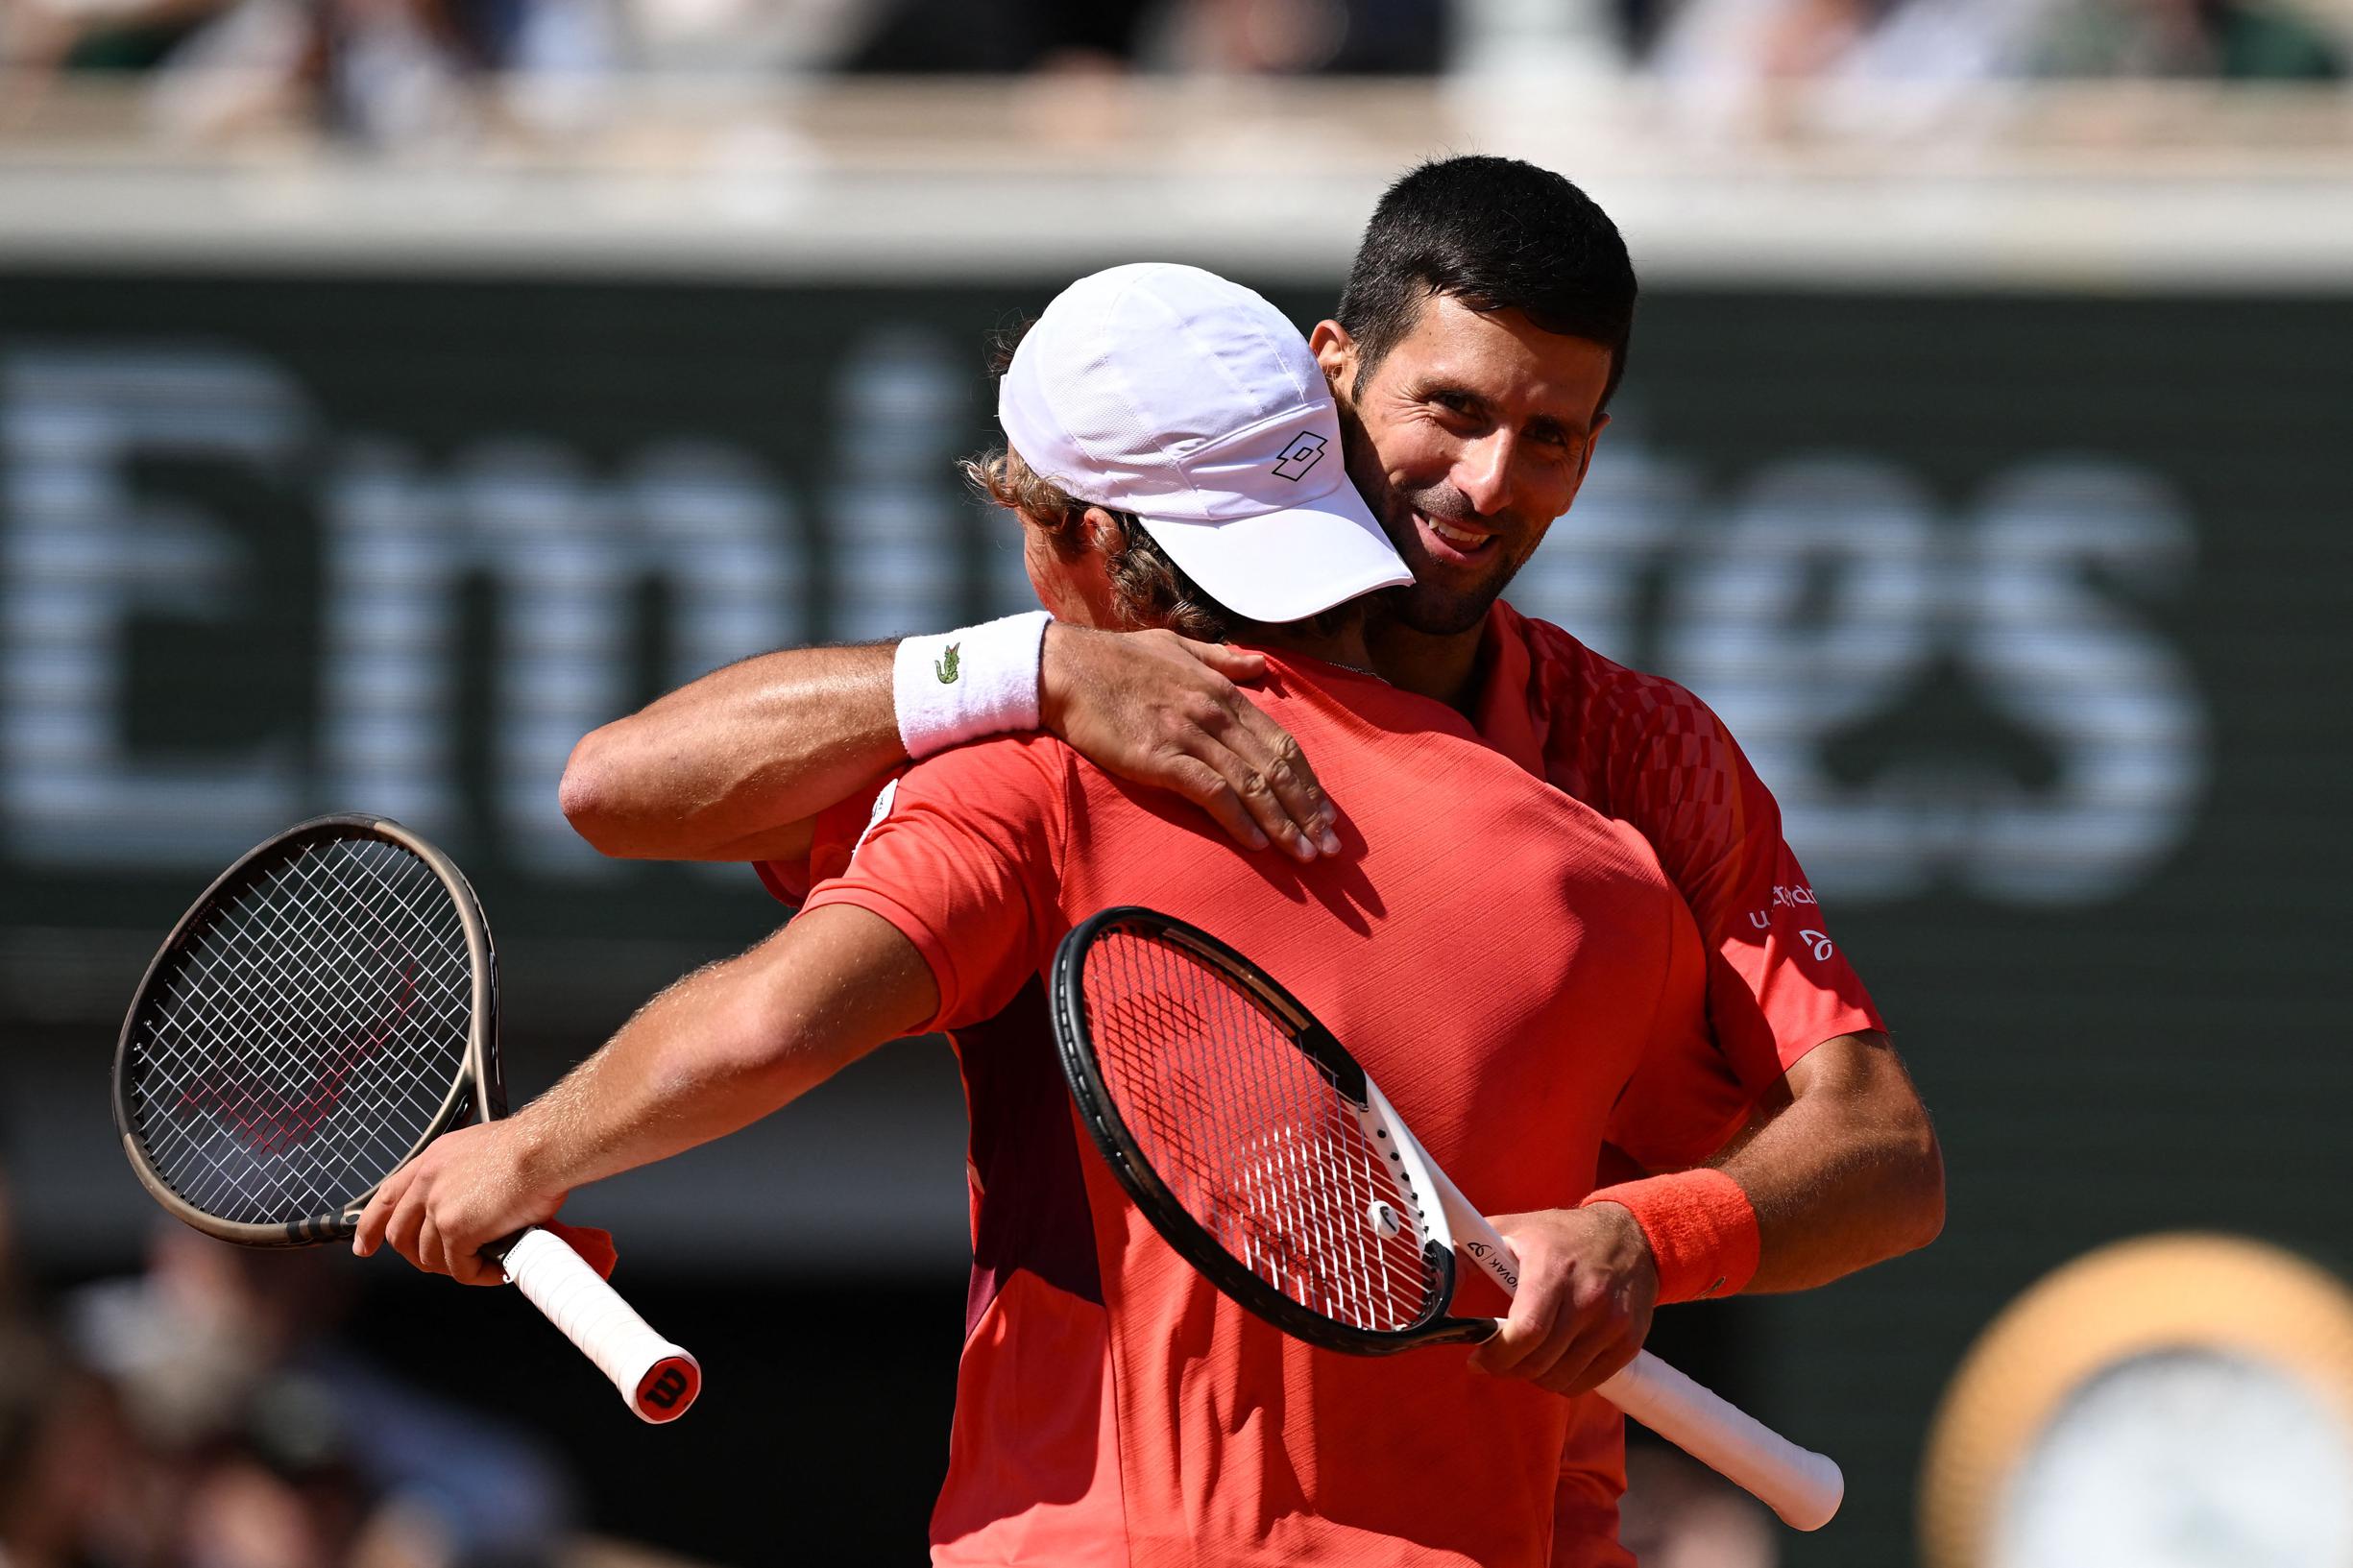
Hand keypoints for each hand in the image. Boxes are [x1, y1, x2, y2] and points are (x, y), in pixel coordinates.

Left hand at [352, 1120, 565, 1285]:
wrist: (545, 1148)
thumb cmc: (531, 1145)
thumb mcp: (482, 1151)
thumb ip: (466, 1178)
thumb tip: (476, 1206)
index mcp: (433, 1160)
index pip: (387, 1197)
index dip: (371, 1227)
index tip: (365, 1246)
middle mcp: (428, 1182)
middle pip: (401, 1236)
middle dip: (418, 1258)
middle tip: (443, 1266)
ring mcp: (439, 1207)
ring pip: (430, 1257)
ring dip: (456, 1268)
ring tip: (483, 1265)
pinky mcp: (457, 1230)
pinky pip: (461, 1268)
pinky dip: (479, 1275)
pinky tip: (497, 1269)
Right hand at [1040, 624, 1339, 859]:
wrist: (1066, 668)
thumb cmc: (1118, 659)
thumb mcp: (1178, 646)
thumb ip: (1223, 659)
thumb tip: (1260, 664)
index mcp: (1224, 691)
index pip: (1281, 743)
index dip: (1308, 781)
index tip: (1326, 813)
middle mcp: (1215, 714)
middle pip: (1276, 768)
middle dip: (1307, 811)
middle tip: (1330, 847)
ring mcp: (1189, 735)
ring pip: (1252, 784)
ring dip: (1283, 823)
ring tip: (1305, 855)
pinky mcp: (1160, 757)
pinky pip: (1212, 793)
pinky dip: (1239, 820)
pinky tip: (1257, 844)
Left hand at [1467, 1205, 1659, 1395]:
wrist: (1631, 1236)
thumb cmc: (1561, 1235)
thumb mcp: (1511, 1230)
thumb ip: (1469, 1255)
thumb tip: (1433, 1281)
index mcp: (1553, 1269)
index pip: (1527, 1332)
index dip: (1497, 1356)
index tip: (1477, 1360)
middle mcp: (1588, 1298)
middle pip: (1540, 1362)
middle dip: (1509, 1368)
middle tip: (1497, 1358)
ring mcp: (1613, 1323)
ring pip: (1561, 1379)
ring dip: (1535, 1376)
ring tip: (1527, 1355)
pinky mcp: (1629, 1341)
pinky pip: (1586, 1384)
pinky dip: (1563, 1381)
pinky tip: (1554, 1359)